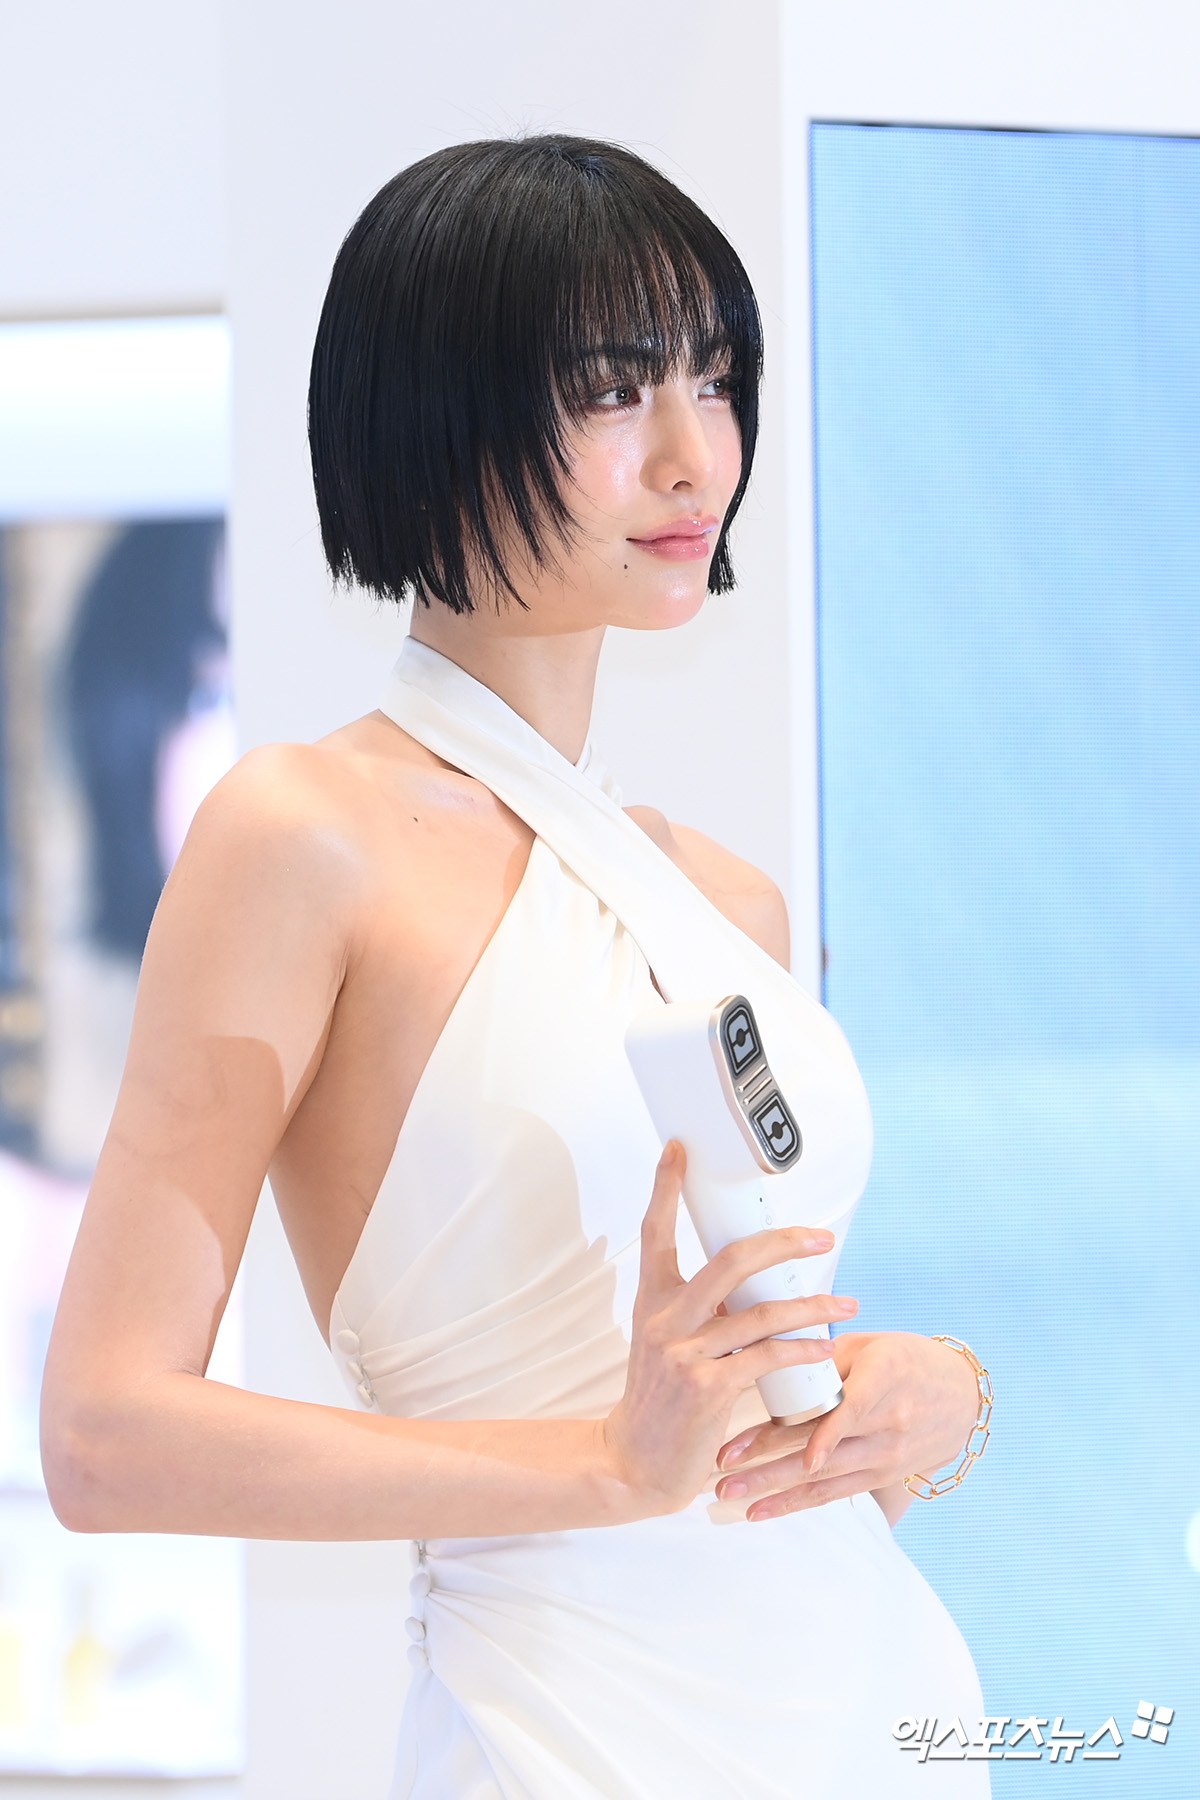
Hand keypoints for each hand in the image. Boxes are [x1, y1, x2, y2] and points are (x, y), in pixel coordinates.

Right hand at [601, 1143, 858, 1516]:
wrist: (636, 1462)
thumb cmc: (660, 1398)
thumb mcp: (666, 1342)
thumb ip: (701, 1309)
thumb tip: (751, 1278)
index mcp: (652, 1300)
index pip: (655, 1231)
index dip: (666, 1187)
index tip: (679, 1149)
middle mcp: (665, 1318)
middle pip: (730, 1260)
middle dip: (782, 1242)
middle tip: (821, 1237)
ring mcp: (685, 1352)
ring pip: (761, 1312)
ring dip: (813, 1306)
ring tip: (847, 1304)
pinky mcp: (708, 1387)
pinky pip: (767, 1357)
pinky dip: (802, 1351)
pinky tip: (824, 1351)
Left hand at [713, 1330, 978, 1522]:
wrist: (963, 1396)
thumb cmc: (905, 1359)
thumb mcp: (870, 1344)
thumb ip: (823, 1355)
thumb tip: (762, 1352)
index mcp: (883, 1377)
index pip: (833, 1412)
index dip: (787, 1433)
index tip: (743, 1446)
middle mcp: (887, 1424)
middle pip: (818, 1451)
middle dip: (765, 1467)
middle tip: (721, 1475)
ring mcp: (886, 1455)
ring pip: (822, 1479)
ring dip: (773, 1491)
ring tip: (730, 1496)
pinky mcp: (883, 1476)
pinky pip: (834, 1493)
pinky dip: (795, 1504)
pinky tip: (761, 1512)